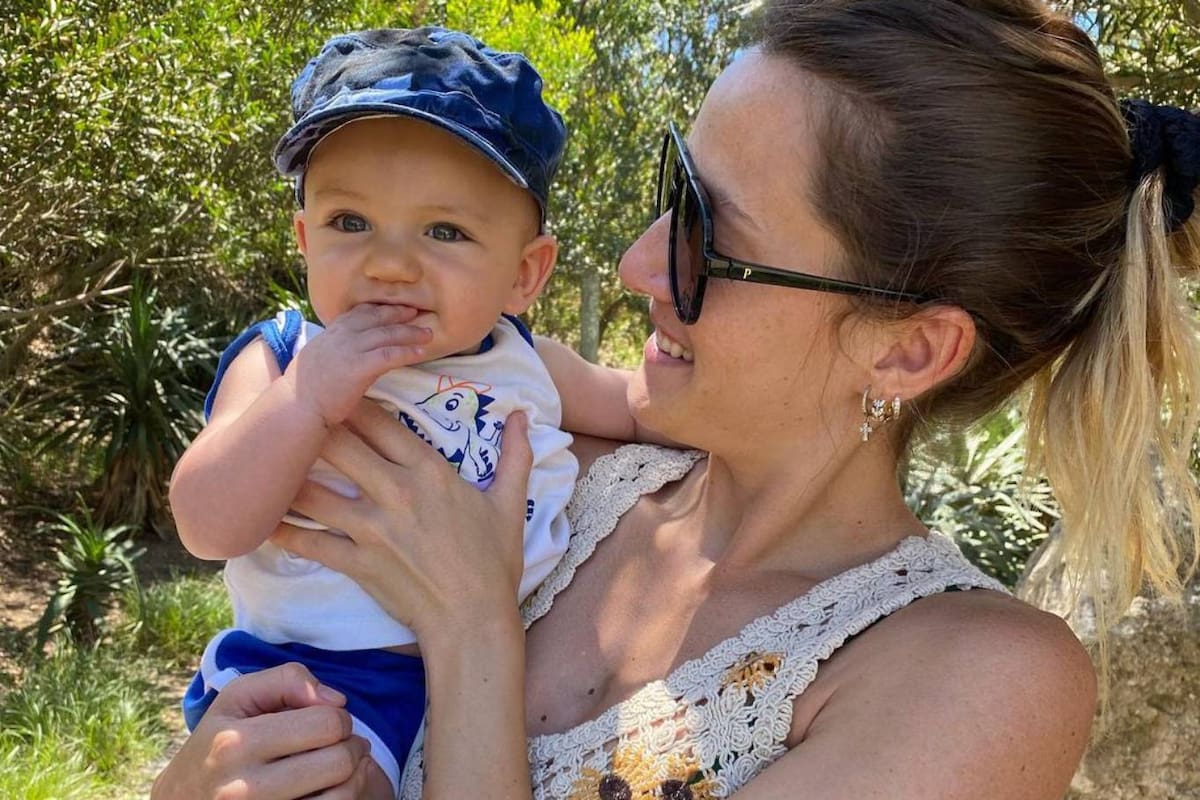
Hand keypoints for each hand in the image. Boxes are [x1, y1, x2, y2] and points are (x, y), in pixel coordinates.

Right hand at [152, 664, 371, 799]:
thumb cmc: (218, 743)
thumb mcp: (236, 699)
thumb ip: (286, 680)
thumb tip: (335, 700)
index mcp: (236, 743)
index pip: (327, 723)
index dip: (339, 718)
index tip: (329, 723)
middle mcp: (243, 788)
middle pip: (339, 762)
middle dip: (351, 748)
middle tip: (343, 746)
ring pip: (342, 796)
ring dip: (353, 778)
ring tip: (340, 770)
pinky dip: (341, 799)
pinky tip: (328, 791)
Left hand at [270, 400, 532, 644]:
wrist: (473, 621)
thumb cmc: (493, 562)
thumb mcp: (510, 504)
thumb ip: (515, 455)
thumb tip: (523, 415)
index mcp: (430, 473)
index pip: (382, 423)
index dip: (354, 400)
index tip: (335, 386)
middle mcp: (396, 493)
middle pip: (340, 445)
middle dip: (313, 424)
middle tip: (291, 409)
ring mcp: (372, 530)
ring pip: (315, 491)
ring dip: (288, 473)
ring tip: (264, 457)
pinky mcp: (357, 563)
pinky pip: (310, 543)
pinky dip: (283, 531)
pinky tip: (260, 518)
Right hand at [286, 303, 432, 427]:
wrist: (297, 406)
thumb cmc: (306, 389)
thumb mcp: (319, 357)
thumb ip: (337, 348)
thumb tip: (354, 348)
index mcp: (332, 331)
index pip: (360, 312)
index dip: (381, 309)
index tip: (396, 308)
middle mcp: (342, 335)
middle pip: (377, 318)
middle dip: (399, 314)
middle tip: (416, 313)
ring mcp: (350, 349)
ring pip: (387, 334)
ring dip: (410, 333)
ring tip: (428, 334)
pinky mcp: (359, 367)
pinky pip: (389, 355)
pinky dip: (407, 352)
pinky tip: (420, 353)